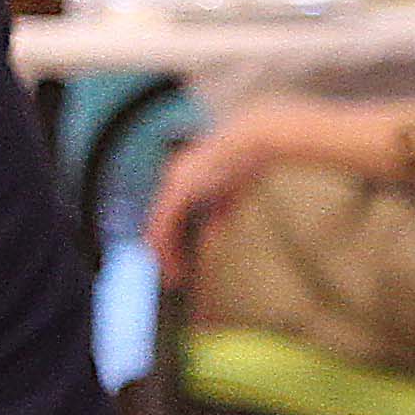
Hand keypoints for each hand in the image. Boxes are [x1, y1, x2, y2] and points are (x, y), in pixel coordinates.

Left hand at [146, 117, 289, 281]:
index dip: (172, 236)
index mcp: (185, 176)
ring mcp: (174, 183)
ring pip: (160, 225)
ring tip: (172, 274)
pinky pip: (165, 223)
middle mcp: (174, 178)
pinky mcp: (179, 189)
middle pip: (163, 220)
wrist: (254, 141)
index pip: (172, 212)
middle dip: (166, 248)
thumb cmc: (249, 160)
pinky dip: (164, 245)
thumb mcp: (231, 192)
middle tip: (172, 271)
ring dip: (164, 252)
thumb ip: (219, 213)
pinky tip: (168, 260)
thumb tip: (211, 234)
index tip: (177, 254)